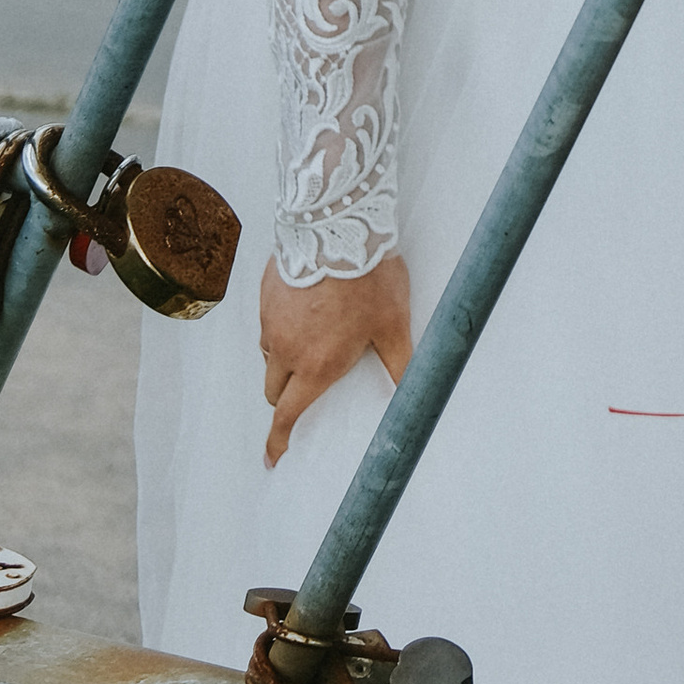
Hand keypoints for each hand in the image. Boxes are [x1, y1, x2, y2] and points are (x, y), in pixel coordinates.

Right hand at [257, 254, 412, 468]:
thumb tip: (417, 394)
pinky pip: (268, 322)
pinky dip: (281, 327)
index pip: (287, 414)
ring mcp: (271, 321)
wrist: (336, 226)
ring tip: (313, 342)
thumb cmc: (368, 278)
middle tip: (302, 393)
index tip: (274, 457)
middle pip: (273, 390)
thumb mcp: (394, 325)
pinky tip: (306, 308)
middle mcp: (285, 349)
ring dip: (283, 360)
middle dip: (285, 399)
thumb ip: (401, 364)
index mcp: (314, 366)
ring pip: (269, 355)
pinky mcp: (266, 294)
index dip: (279, 440)